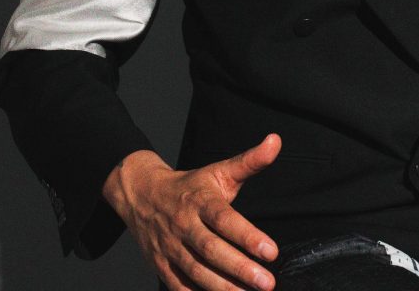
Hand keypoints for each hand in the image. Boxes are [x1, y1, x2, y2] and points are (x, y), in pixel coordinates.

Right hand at [102, 134, 281, 290]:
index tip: (271, 251)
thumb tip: (276, 141)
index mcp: (200, 200)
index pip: (225, 219)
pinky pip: (179, 286)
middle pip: (212, 250)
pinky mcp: (161, 266)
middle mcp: (184, 225)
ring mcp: (170, 247)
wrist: (142, 194)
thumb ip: (250, 161)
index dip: (247, 236)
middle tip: (267, 282)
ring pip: (196, 272)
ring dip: (223, 287)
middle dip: (240, 268)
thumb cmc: (190, 185)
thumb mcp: (219, 170)